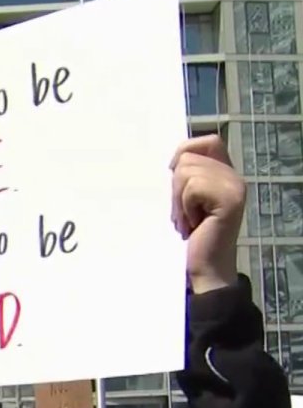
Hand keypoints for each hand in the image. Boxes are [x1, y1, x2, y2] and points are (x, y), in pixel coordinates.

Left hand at [171, 135, 243, 294]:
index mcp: (225, 173)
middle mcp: (234, 176)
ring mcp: (234, 186)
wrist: (204, 266)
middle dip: (175, 188)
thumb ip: (186, 177)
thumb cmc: (191, 235)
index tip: (172, 175)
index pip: (207, 141)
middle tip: (183, 214)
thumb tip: (172, 160)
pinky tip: (193, 224)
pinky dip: (184, 207)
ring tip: (188, 220)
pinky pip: (192, 187)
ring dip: (178, 200)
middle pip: (187, 157)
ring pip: (186, 171)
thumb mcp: (185, 200)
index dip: (185, 151)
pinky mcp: (229, 199)